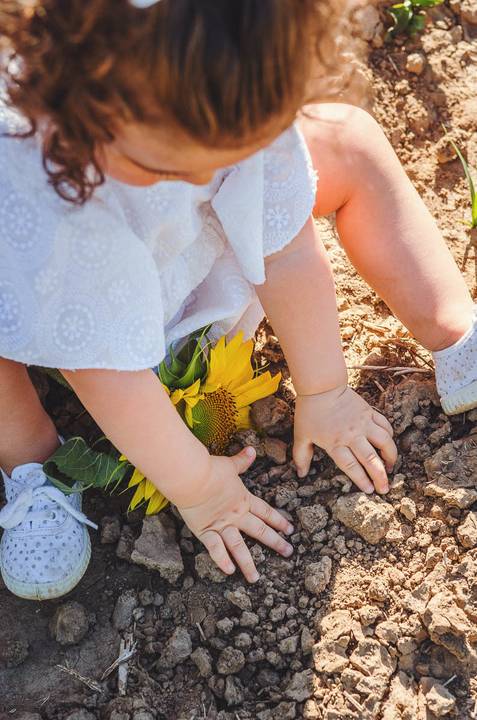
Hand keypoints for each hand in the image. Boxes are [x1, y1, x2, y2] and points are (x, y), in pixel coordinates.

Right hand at [177, 447, 293, 581]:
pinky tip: (229, 571)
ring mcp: (222, 525)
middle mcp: (236, 515)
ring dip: (248, 563)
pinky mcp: (206, 531)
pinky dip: (222, 560)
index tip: (290, 529)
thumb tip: (251, 449)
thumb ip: (241, 461)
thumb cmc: (210, 469)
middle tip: (288, 553)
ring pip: (239, 547)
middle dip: (275, 542)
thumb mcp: (229, 464)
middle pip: (259, 531)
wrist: (193, 477)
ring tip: (255, 578)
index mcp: (243, 499)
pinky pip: (216, 549)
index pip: (265, 512)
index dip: (278, 520)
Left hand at [293, 384, 396, 493]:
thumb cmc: (309, 412)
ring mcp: (363, 423)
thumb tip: (301, 474)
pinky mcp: (369, 412)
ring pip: (384, 443)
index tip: (369, 490)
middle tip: (385, 489)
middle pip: (370, 460)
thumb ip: (301, 456)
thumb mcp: (301, 436)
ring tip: (391, 467)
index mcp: (335, 443)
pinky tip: (388, 444)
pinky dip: (390, 436)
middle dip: (380, 477)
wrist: (321, 386)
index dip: (362, 480)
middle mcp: (352, 435)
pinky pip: (385, 425)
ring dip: (390, 457)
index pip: (352, 466)